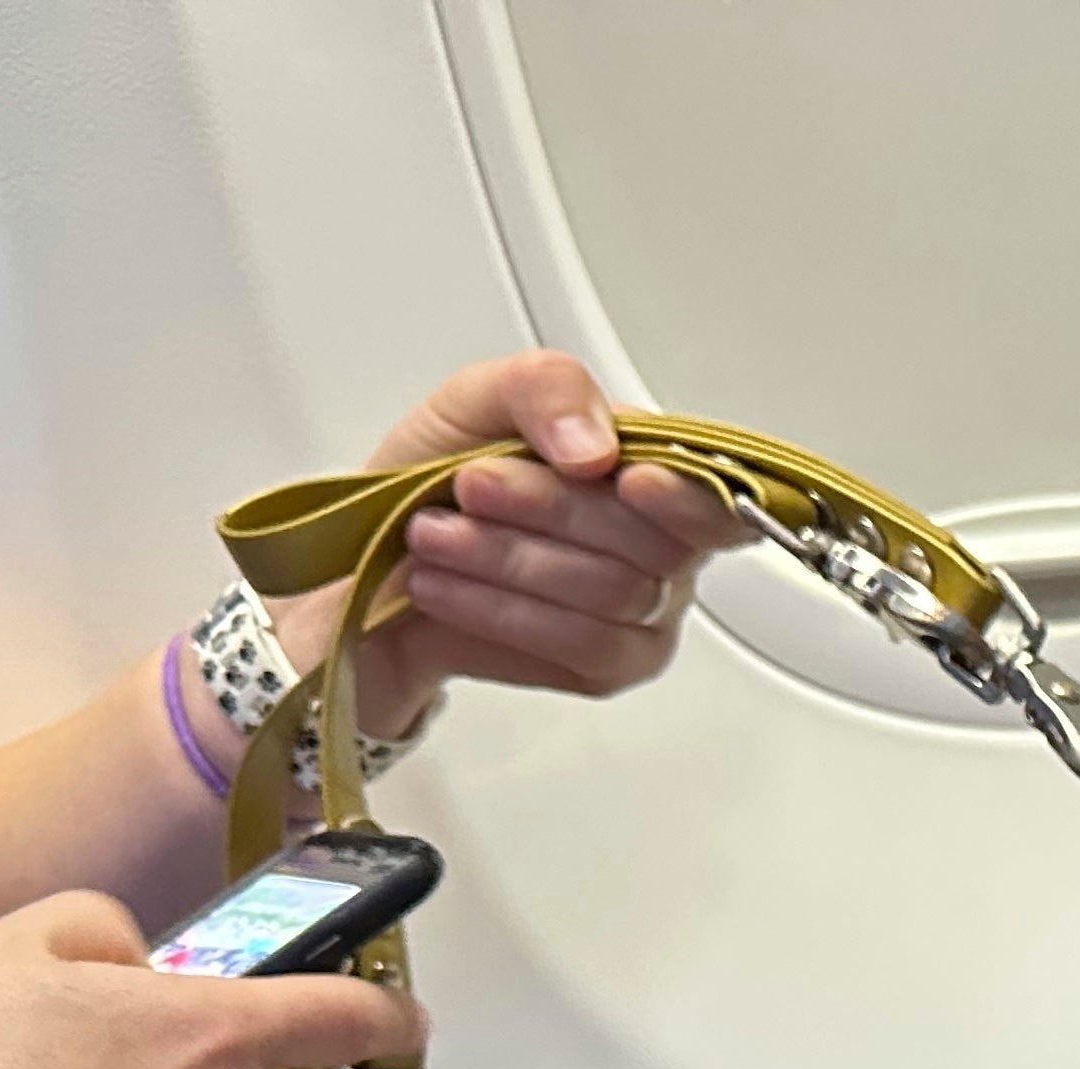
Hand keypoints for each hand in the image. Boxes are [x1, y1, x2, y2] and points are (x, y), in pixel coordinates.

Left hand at [276, 352, 746, 739]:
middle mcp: (662, 546)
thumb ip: (543, 388)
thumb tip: (598, 446)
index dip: (686, 493)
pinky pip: (585, 646)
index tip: (626, 477)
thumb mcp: (473, 401)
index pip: (715, 492)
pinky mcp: (608, 669)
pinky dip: (504, 611)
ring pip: (615, 594)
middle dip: (549, 510)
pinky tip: (445, 588)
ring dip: (510, 560)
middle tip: (467, 487)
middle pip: (654, 541)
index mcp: (647, 473)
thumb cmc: (429, 486)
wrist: (364, 572)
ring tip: (432, 537)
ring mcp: (644, 614)